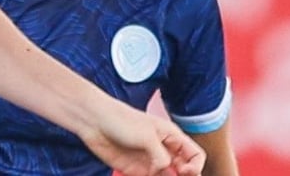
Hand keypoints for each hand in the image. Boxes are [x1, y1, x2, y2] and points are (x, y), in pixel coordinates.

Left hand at [82, 106, 204, 175]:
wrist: (94, 121)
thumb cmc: (121, 120)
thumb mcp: (147, 136)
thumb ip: (161, 157)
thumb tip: (168, 172)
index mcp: (172, 137)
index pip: (195, 156)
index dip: (195, 167)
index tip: (184, 171)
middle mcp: (164, 151)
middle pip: (185, 170)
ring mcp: (151, 161)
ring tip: (155, 175)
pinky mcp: (137, 171)